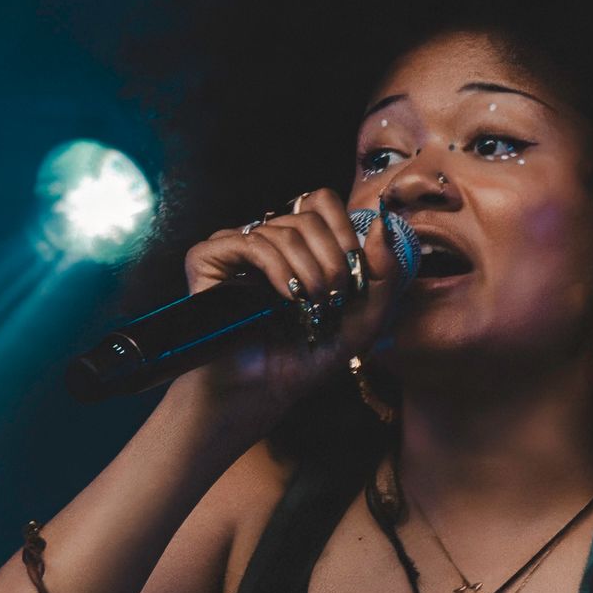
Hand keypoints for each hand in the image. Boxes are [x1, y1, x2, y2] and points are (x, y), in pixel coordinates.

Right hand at [178, 189, 413, 425]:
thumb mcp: (366, 318)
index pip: (322, 203)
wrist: (265, 390)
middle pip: (308, 217)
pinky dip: (275, 267)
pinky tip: (285, 296)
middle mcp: (268, 239)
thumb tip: (380, 222)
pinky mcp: (208, 258)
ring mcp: (236, 246)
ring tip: (307, 305)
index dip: (343, 229)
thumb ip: (384, 272)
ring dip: (307, 271)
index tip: (351, 270)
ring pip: (283, 230)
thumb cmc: (309, 356)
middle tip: (331, 297)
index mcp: (300, 245)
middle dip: (332, 259)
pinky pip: (251, 242)